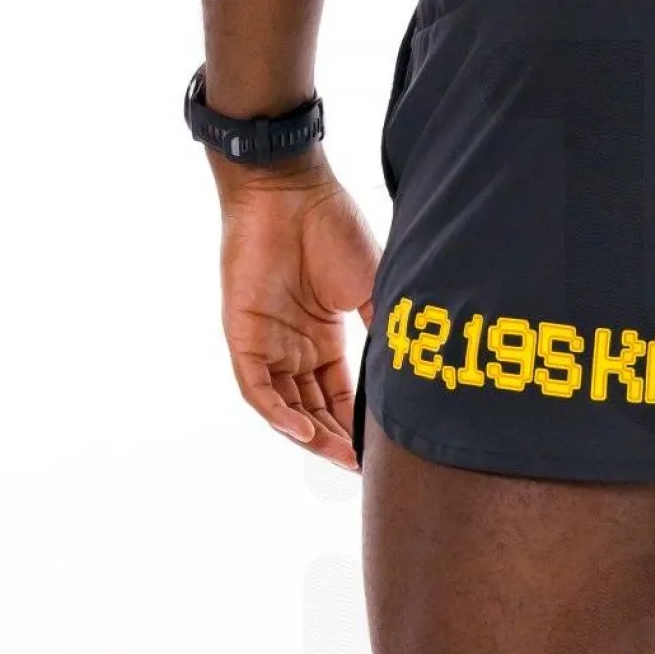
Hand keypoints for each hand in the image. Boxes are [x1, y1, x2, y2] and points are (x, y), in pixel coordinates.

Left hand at [216, 160, 377, 467]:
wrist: (290, 189)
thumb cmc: (332, 227)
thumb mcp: (373, 290)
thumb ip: (385, 334)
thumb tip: (412, 377)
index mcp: (323, 337)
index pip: (340, 396)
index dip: (358, 425)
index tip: (381, 452)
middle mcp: (293, 345)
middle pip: (313, 409)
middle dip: (336, 440)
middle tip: (361, 465)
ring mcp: (267, 341)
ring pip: (285, 406)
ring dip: (311, 435)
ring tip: (340, 455)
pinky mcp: (242, 334)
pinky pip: (257, 387)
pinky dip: (279, 413)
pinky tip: (305, 432)